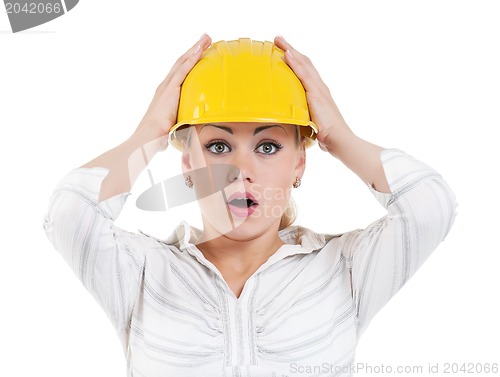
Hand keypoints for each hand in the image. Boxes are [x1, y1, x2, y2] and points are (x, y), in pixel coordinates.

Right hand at [136, 34, 211, 140]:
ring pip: (183, 62)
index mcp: (166, 94)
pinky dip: (192, 59)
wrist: (148, 138)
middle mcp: (165, 87)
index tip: (201, 51)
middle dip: (194, 49)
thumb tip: (189, 132)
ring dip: (195, 49)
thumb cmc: (158, 137)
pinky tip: (200, 50)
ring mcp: (167, 87)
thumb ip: (181, 125)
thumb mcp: (173, 127)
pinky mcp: (170, 90)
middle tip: (206, 38)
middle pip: (182, 63)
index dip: (190, 61)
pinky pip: (183, 70)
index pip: (180, 73)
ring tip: (206, 38)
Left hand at [274, 36, 351, 150]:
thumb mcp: (312, 124)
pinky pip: (303, 75)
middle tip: (278, 38)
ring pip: (303, 64)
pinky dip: (294, 63)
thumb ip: (305, 119)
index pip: (306, 71)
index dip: (295, 59)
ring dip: (290, 50)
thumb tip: (297, 125)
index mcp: (319, 93)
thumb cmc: (328, 136)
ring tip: (279, 40)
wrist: (339, 140)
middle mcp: (320, 87)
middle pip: (304, 63)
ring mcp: (318, 89)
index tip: (284, 50)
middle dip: (291, 49)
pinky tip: (286, 54)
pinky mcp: (316, 94)